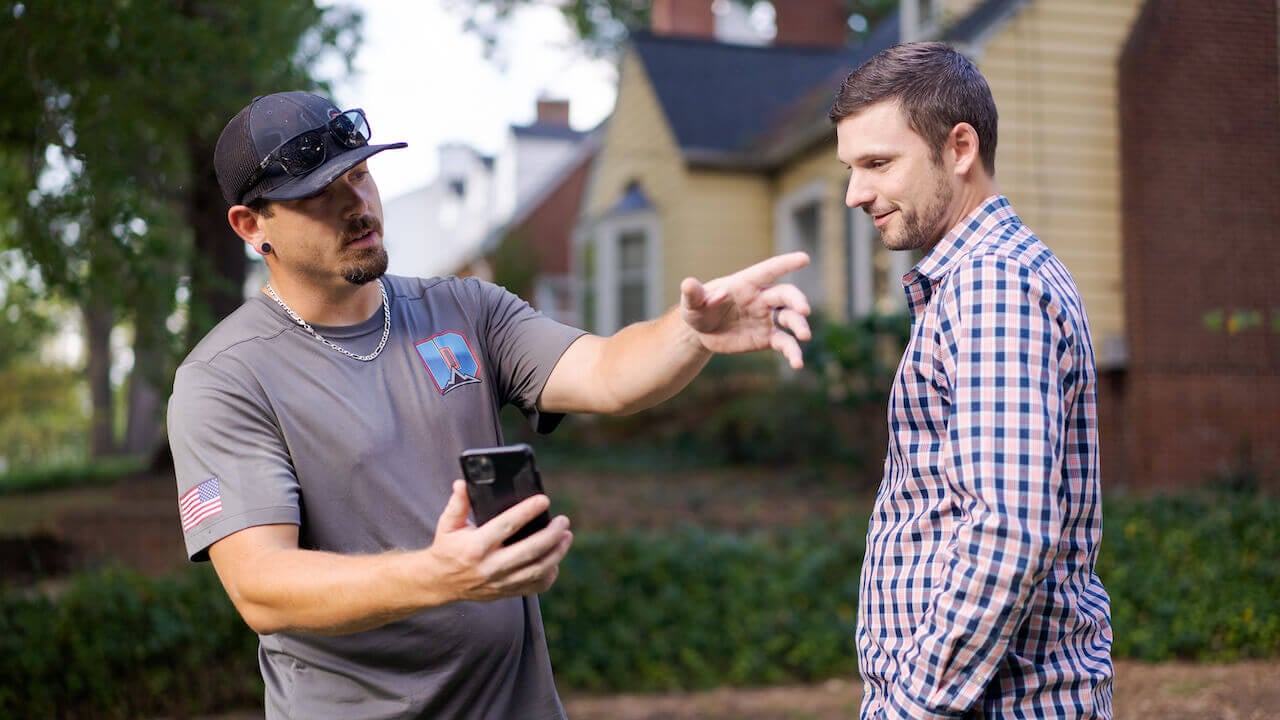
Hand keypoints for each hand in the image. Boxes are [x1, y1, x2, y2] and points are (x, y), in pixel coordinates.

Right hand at [425, 480, 572, 601]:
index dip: (527, 512)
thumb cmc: (447, 548)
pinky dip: (549, 574)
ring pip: (536, 570)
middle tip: (563, 521)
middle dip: (551, 534)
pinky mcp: (505, 592)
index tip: (544, 500)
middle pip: (529, 550)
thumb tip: (463, 483)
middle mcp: (489, 566)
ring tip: (566, 536)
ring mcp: (499, 582)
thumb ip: (457, 503)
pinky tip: (555, 560)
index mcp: (475, 546)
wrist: (439, 583)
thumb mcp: (447, 524)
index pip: (506, 526)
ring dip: (556, 553)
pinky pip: (534, 587)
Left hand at [679, 251, 812, 368]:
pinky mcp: (767, 338)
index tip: (804, 258)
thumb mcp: (692, 303)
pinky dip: (792, 352)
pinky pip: (784, 343)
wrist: (702, 332)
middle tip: (804, 310)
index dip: (786, 263)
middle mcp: (762, 299)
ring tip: (804, 337)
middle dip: (796, 300)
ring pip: (790, 319)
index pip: (768, 271)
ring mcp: (767, 318)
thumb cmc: (698, 309)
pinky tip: (797, 364)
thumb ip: (694, 294)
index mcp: (746, 284)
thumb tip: (689, 284)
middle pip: (785, 295)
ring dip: (799, 326)